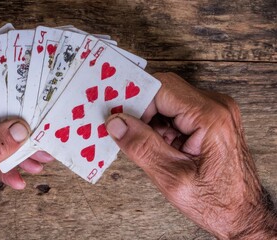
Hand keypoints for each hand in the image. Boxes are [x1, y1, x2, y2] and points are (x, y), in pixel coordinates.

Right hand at [106, 72, 275, 238]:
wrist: (242, 213)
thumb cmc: (216, 202)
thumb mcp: (172, 178)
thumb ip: (142, 147)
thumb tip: (116, 123)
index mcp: (210, 117)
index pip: (162, 88)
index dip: (136, 102)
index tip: (118, 120)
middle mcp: (216, 107)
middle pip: (164, 90)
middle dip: (141, 111)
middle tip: (128, 134)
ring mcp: (214, 111)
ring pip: (167, 100)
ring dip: (151, 121)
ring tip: (152, 148)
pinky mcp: (209, 119)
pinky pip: (176, 111)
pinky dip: (161, 126)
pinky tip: (162, 147)